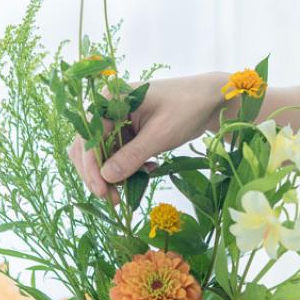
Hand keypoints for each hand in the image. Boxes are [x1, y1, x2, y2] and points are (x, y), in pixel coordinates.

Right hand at [68, 72, 226, 204]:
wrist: (209, 100)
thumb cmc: (187, 108)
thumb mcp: (161, 134)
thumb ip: (133, 156)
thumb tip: (106, 177)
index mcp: (111, 99)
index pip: (89, 138)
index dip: (91, 167)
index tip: (102, 191)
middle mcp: (108, 108)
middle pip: (89, 147)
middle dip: (99, 175)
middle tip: (114, 199)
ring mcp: (117, 121)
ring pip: (102, 154)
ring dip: (113, 174)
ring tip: (131, 188)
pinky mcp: (127, 132)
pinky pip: (118, 155)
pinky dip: (128, 167)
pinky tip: (148, 170)